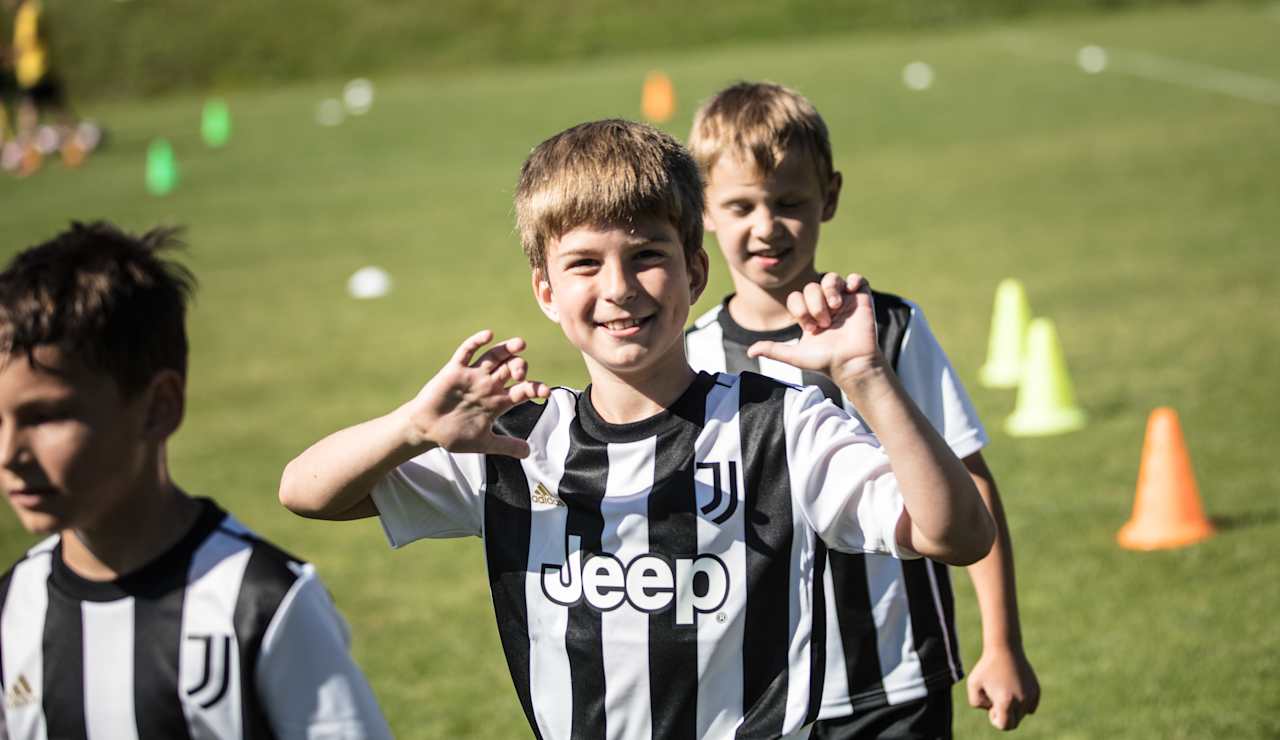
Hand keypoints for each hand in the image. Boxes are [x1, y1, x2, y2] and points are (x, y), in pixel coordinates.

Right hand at [402, 329, 548, 457]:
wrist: (426, 430)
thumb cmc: (453, 435)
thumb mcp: (484, 443)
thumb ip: (506, 446)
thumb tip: (528, 453)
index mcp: (498, 401)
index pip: (523, 390)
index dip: (536, 388)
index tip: (545, 393)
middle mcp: (488, 385)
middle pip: (511, 368)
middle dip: (521, 368)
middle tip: (522, 375)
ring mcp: (473, 376)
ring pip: (494, 356)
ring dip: (507, 349)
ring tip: (520, 344)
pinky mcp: (455, 370)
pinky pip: (467, 351)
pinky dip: (477, 342)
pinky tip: (489, 335)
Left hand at [746, 272, 882, 383]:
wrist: (850, 365)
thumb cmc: (825, 362)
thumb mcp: (794, 356)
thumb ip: (773, 350)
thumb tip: (750, 352)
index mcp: (810, 315)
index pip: (797, 296)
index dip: (800, 308)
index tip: (810, 328)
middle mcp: (825, 306)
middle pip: (812, 286)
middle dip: (814, 303)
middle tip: (823, 322)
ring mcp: (844, 302)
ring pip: (831, 278)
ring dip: (830, 290)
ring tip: (835, 307)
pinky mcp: (862, 300)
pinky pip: (858, 279)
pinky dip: (853, 280)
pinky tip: (851, 292)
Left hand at [966, 645, 1040, 730]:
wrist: (1004, 648)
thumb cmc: (986, 667)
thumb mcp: (973, 685)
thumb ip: (977, 703)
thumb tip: (994, 709)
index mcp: (1006, 701)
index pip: (1005, 726)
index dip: (996, 719)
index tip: (992, 705)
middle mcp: (1022, 700)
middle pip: (1015, 722)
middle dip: (1005, 715)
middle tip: (997, 698)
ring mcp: (1031, 695)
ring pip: (1023, 713)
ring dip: (1013, 707)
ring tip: (1004, 690)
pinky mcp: (1036, 690)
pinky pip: (1030, 706)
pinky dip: (1022, 702)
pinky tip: (1014, 689)